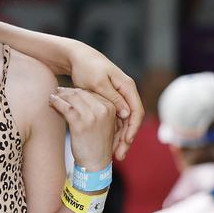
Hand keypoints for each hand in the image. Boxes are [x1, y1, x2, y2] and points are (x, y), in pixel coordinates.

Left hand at [49, 87, 117, 170]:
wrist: (96, 162)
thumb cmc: (95, 142)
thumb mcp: (100, 122)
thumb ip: (92, 108)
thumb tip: (74, 93)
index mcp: (111, 107)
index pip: (91, 92)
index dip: (76, 90)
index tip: (66, 91)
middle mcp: (104, 109)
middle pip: (81, 93)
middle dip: (67, 91)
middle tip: (57, 91)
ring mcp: (92, 116)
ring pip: (72, 97)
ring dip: (60, 95)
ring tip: (52, 97)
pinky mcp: (80, 123)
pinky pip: (65, 107)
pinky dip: (56, 103)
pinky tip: (51, 102)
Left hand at [65, 41, 141, 159]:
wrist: (76, 56)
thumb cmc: (87, 67)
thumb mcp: (98, 83)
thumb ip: (112, 97)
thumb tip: (127, 114)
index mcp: (127, 87)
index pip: (136, 112)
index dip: (132, 129)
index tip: (126, 143)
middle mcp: (125, 92)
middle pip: (130, 120)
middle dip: (126, 139)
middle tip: (119, 155)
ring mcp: (117, 96)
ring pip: (121, 122)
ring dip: (118, 138)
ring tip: (113, 154)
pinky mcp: (107, 99)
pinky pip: (112, 118)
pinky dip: (110, 131)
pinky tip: (104, 143)